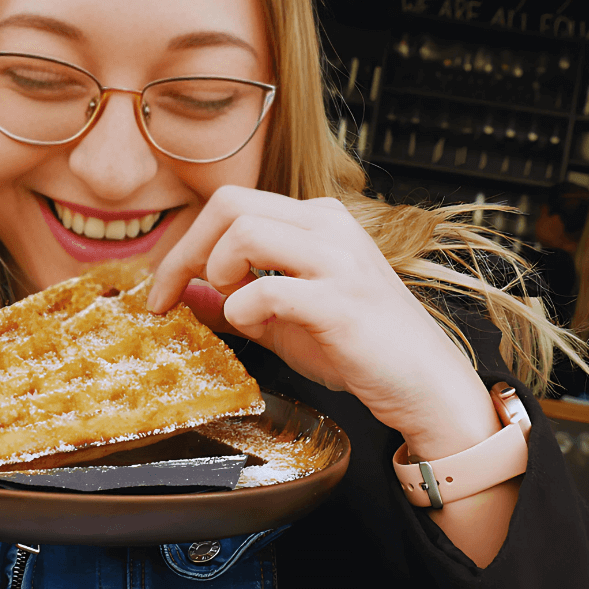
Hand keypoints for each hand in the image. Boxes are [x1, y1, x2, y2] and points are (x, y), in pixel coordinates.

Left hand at [148, 187, 498, 458]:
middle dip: (185, 252)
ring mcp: (338, 259)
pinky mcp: (342, 300)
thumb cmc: (358, 347)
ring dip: (219, 273)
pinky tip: (258, 326)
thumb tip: (184, 293)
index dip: (185, 243)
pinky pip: (269, 288)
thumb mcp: (282, 320)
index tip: (164, 288)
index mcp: (315, 220)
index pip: (232, 204)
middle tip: (171, 296)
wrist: (424, 384)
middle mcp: (328, 226)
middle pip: (230, 205)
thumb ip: (234, 301)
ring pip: (246, 232)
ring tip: (235, 307)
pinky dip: (245, 309)